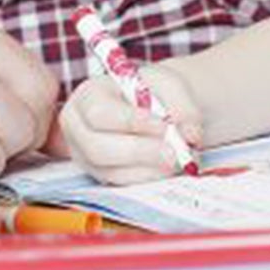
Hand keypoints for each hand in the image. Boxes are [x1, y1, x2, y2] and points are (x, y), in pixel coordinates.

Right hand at [58, 63, 205, 184]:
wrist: (155, 107)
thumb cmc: (156, 92)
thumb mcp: (170, 85)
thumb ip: (183, 107)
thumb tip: (190, 135)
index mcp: (88, 95)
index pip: (99, 113)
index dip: (130, 122)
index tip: (163, 126)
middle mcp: (78, 128)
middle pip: (98, 148)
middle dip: (140, 152)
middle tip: (174, 153)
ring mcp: (86, 156)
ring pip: (111, 171)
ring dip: (149, 168)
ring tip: (179, 158)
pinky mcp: (101, 176)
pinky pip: (123, 184)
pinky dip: (149, 177)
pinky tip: (169, 167)